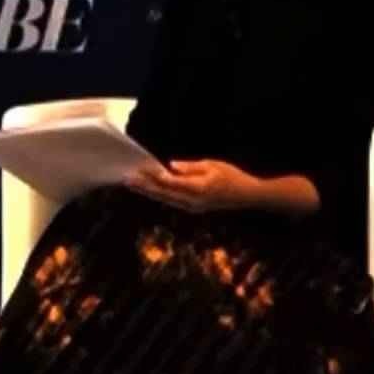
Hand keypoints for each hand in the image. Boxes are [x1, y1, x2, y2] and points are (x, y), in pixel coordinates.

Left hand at [123, 159, 256, 213]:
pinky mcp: (193, 208)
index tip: (138, 170)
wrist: (247, 196)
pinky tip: (150, 190)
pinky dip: (160, 195)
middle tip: (126, 179)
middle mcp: (192, 202)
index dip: (152, 177)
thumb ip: (189, 167)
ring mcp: (192, 207)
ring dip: (149, 192)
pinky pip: (172, 201)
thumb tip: (170, 166)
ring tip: (133, 184)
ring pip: (165, 199)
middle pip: (163, 194)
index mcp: (197, 189)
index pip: (169, 183)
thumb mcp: (212, 165)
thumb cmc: (232, 176)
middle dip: (144, 187)